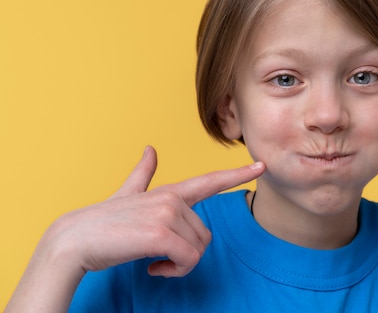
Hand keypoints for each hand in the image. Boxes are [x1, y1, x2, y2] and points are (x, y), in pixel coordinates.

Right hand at [49, 146, 264, 277]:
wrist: (72, 241)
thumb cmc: (102, 223)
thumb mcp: (127, 194)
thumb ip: (143, 174)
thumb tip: (150, 149)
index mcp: (169, 192)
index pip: (209, 180)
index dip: (236, 174)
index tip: (261, 166)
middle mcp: (172, 199)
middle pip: (204, 235)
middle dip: (186, 254)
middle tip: (160, 258)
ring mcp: (167, 214)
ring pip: (197, 250)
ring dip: (178, 265)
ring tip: (154, 261)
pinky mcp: (160, 233)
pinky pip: (187, 260)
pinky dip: (173, 271)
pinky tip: (152, 268)